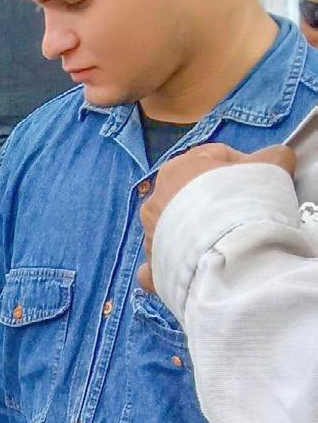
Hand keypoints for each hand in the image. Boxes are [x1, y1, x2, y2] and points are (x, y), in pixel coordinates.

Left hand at [138, 143, 295, 289]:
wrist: (227, 255)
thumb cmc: (244, 202)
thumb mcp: (271, 165)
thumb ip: (271, 157)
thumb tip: (273, 159)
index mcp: (177, 168)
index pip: (214, 158)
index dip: (242, 167)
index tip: (259, 182)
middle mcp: (155, 200)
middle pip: (191, 194)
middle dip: (216, 201)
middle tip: (242, 212)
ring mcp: (150, 234)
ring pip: (176, 227)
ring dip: (197, 230)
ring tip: (223, 239)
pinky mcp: (153, 265)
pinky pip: (162, 260)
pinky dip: (178, 261)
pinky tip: (195, 264)